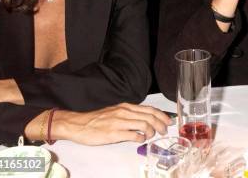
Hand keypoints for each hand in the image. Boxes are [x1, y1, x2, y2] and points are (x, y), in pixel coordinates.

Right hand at [53, 103, 171, 144]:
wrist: (78, 124)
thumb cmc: (96, 119)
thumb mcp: (115, 111)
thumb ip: (129, 114)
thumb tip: (144, 119)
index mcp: (126, 107)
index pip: (150, 109)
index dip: (162, 115)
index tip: (169, 121)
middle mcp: (124, 112)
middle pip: (150, 117)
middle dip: (161, 124)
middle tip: (164, 131)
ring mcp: (119, 122)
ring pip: (144, 125)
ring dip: (152, 132)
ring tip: (152, 136)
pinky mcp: (114, 133)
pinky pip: (133, 135)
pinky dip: (141, 138)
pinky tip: (140, 140)